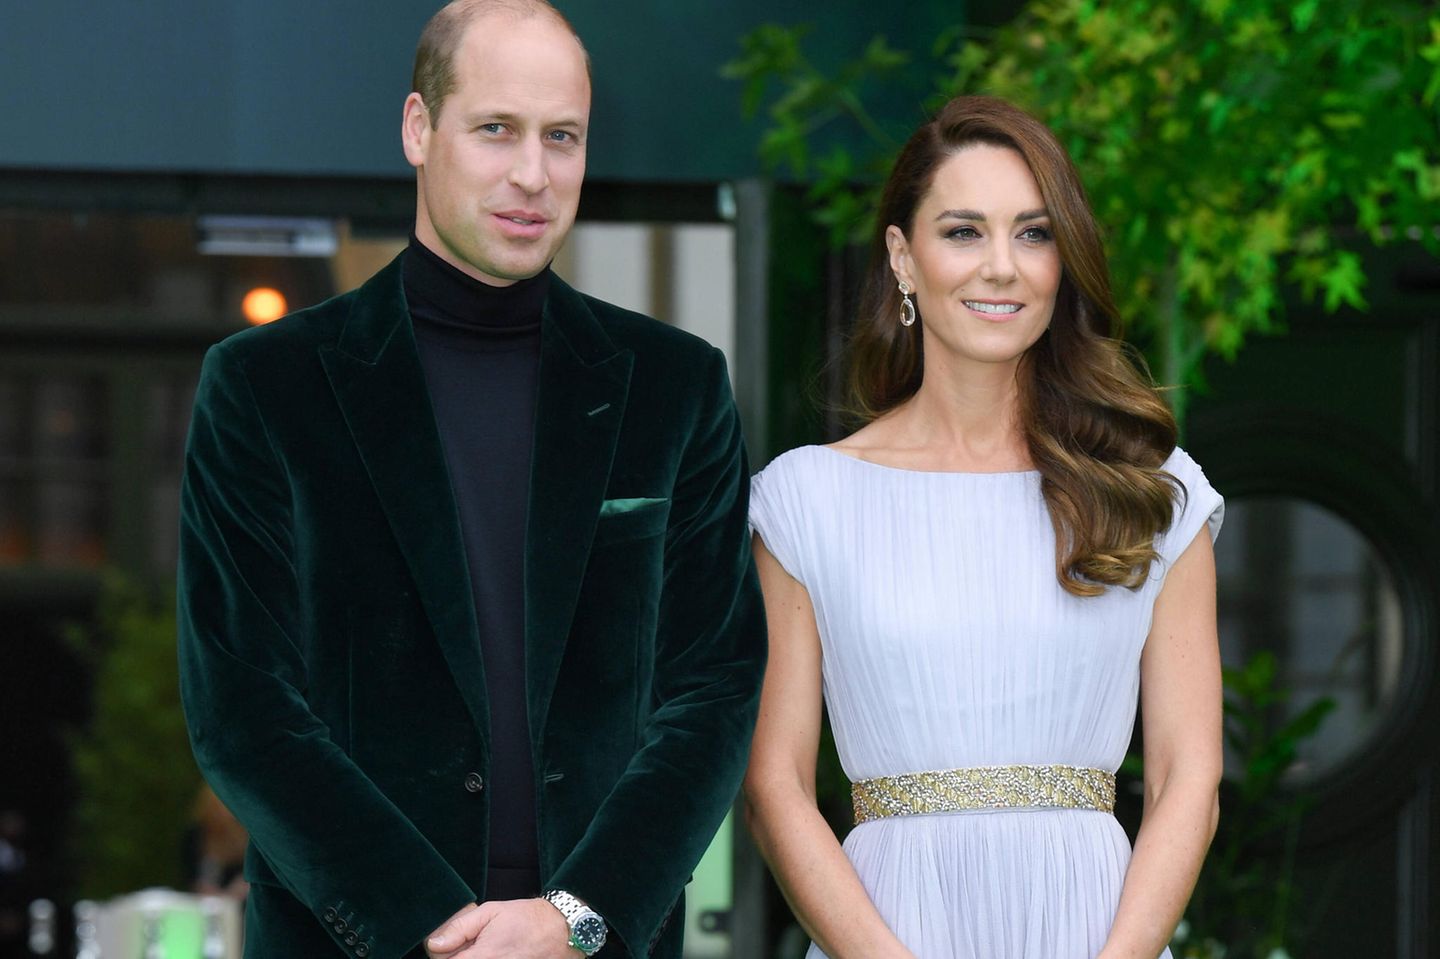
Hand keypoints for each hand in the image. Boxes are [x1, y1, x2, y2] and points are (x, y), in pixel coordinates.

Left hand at [426, 898, 581, 958]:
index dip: (444, 954)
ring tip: (487, 951)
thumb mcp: (491, 911)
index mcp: (481, 957)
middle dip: (459, 958)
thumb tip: (434, 943)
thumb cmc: (527, 919)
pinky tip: (498, 955)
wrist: (562, 930)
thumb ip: (460, 928)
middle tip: (472, 946)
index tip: (450, 946)